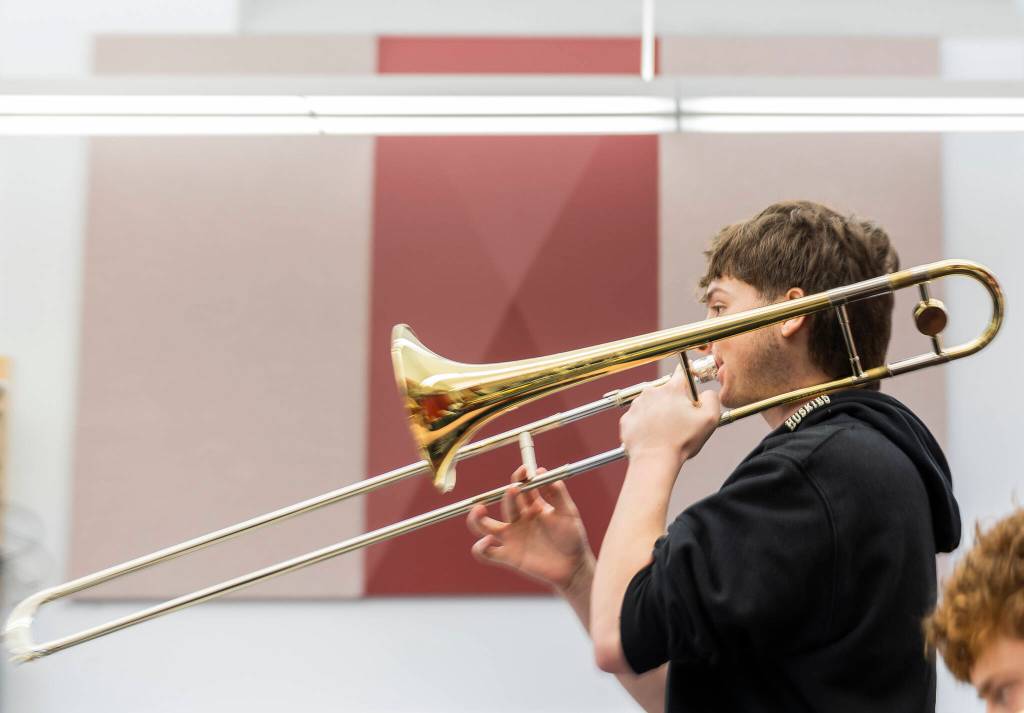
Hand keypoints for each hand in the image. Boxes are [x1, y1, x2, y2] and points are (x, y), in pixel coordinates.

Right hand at [467, 465, 592, 592]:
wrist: (574, 566)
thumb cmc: (572, 538)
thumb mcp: (568, 512)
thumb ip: (558, 493)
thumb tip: (542, 471)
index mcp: (532, 506)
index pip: (521, 487)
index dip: (520, 477)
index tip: (524, 471)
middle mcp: (519, 520)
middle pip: (506, 503)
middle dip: (508, 495)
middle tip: (514, 489)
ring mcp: (512, 537)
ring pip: (484, 526)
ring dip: (476, 518)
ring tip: (480, 510)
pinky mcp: (509, 556)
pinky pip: (486, 554)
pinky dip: (481, 548)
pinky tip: (488, 542)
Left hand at [619, 366, 720, 467]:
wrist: (654, 460)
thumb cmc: (681, 441)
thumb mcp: (709, 419)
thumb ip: (712, 399)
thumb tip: (706, 393)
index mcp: (672, 389)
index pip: (682, 371)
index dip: (689, 372)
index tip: (691, 374)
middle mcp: (652, 392)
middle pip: (666, 391)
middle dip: (674, 401)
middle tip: (681, 420)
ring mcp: (637, 405)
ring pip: (651, 404)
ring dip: (658, 412)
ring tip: (666, 431)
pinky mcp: (627, 419)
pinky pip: (638, 417)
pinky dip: (645, 424)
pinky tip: (653, 435)